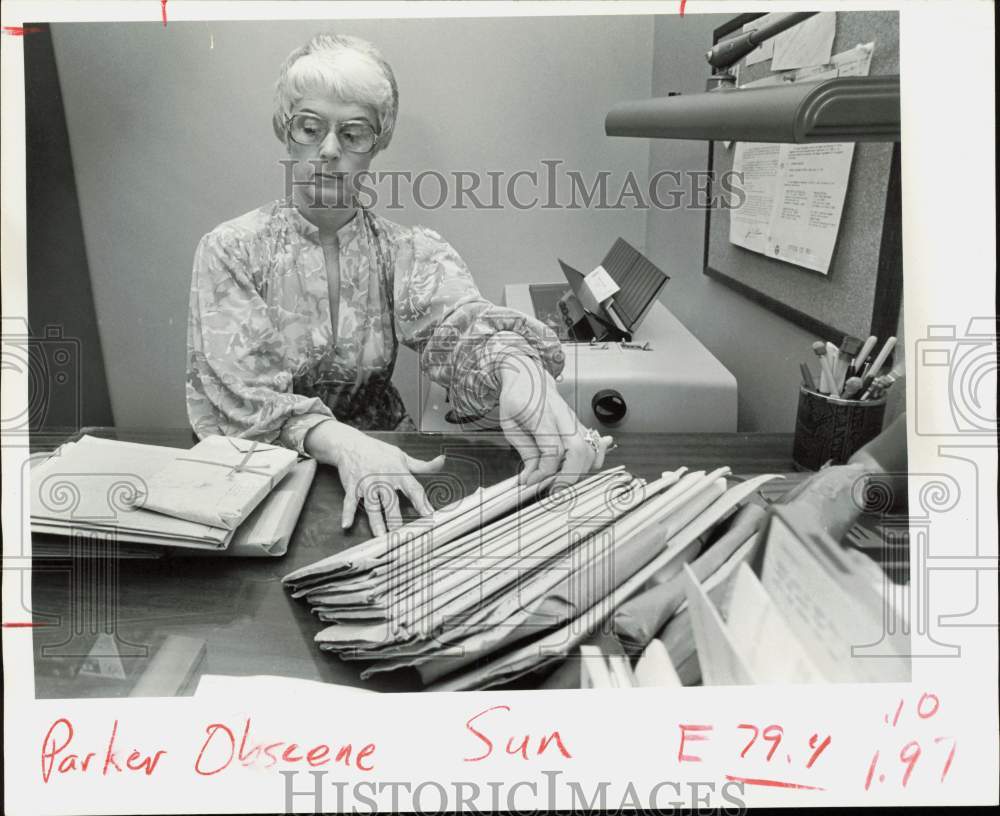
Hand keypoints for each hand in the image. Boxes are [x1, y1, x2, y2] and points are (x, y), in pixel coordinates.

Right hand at [305, 421, 444, 534]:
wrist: (351, 444)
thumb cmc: (379, 452)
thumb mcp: (403, 456)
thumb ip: (423, 465)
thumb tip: (441, 461)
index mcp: (399, 473)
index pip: (414, 489)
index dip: (422, 502)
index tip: (429, 515)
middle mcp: (383, 479)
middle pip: (391, 502)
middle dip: (395, 518)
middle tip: (401, 534)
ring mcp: (367, 484)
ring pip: (372, 505)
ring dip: (375, 521)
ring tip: (379, 536)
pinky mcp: (352, 487)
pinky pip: (350, 502)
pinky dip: (347, 513)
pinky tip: (346, 524)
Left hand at [496, 355, 613, 487]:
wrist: (529, 376)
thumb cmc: (518, 397)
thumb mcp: (510, 424)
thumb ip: (524, 451)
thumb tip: (530, 476)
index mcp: (542, 416)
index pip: (553, 450)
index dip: (545, 471)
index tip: (532, 480)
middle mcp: (563, 418)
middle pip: (579, 450)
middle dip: (569, 475)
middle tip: (554, 490)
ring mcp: (575, 421)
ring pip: (591, 449)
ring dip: (580, 471)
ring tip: (561, 480)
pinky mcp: (580, 425)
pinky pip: (594, 446)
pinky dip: (591, 462)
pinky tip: (578, 470)